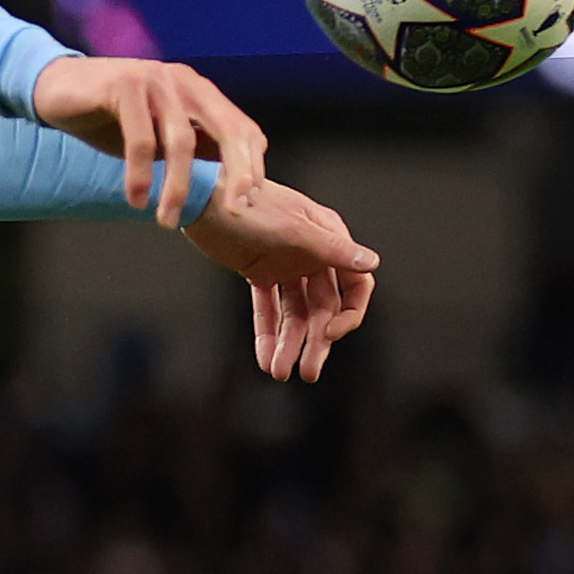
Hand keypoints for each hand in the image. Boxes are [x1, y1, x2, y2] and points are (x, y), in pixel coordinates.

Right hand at [31, 54, 262, 225]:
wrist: (55, 87)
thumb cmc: (108, 116)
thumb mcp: (156, 135)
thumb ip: (189, 148)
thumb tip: (225, 181)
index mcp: (198, 92)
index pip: (241, 128)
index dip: (251, 165)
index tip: (248, 201)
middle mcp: (183, 81)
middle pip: (226, 130)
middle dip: (236, 173)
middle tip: (235, 211)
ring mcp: (155, 80)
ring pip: (181, 141)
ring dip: (177, 187)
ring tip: (166, 220)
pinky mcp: (124, 85)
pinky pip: (140, 139)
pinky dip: (140, 174)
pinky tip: (135, 199)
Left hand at [183, 173, 380, 383]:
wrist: (201, 200)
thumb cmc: (249, 206)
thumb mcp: (293, 231)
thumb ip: (332, 250)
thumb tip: (372, 262)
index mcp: (328, 238)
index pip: (355, 285)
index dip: (348, 314)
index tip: (331, 334)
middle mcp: (312, 253)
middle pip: (323, 307)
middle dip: (315, 341)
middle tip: (307, 373)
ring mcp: (286, 264)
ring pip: (295, 312)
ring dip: (289, 342)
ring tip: (278, 372)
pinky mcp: (260, 271)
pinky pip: (268, 307)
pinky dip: (267, 332)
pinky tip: (264, 357)